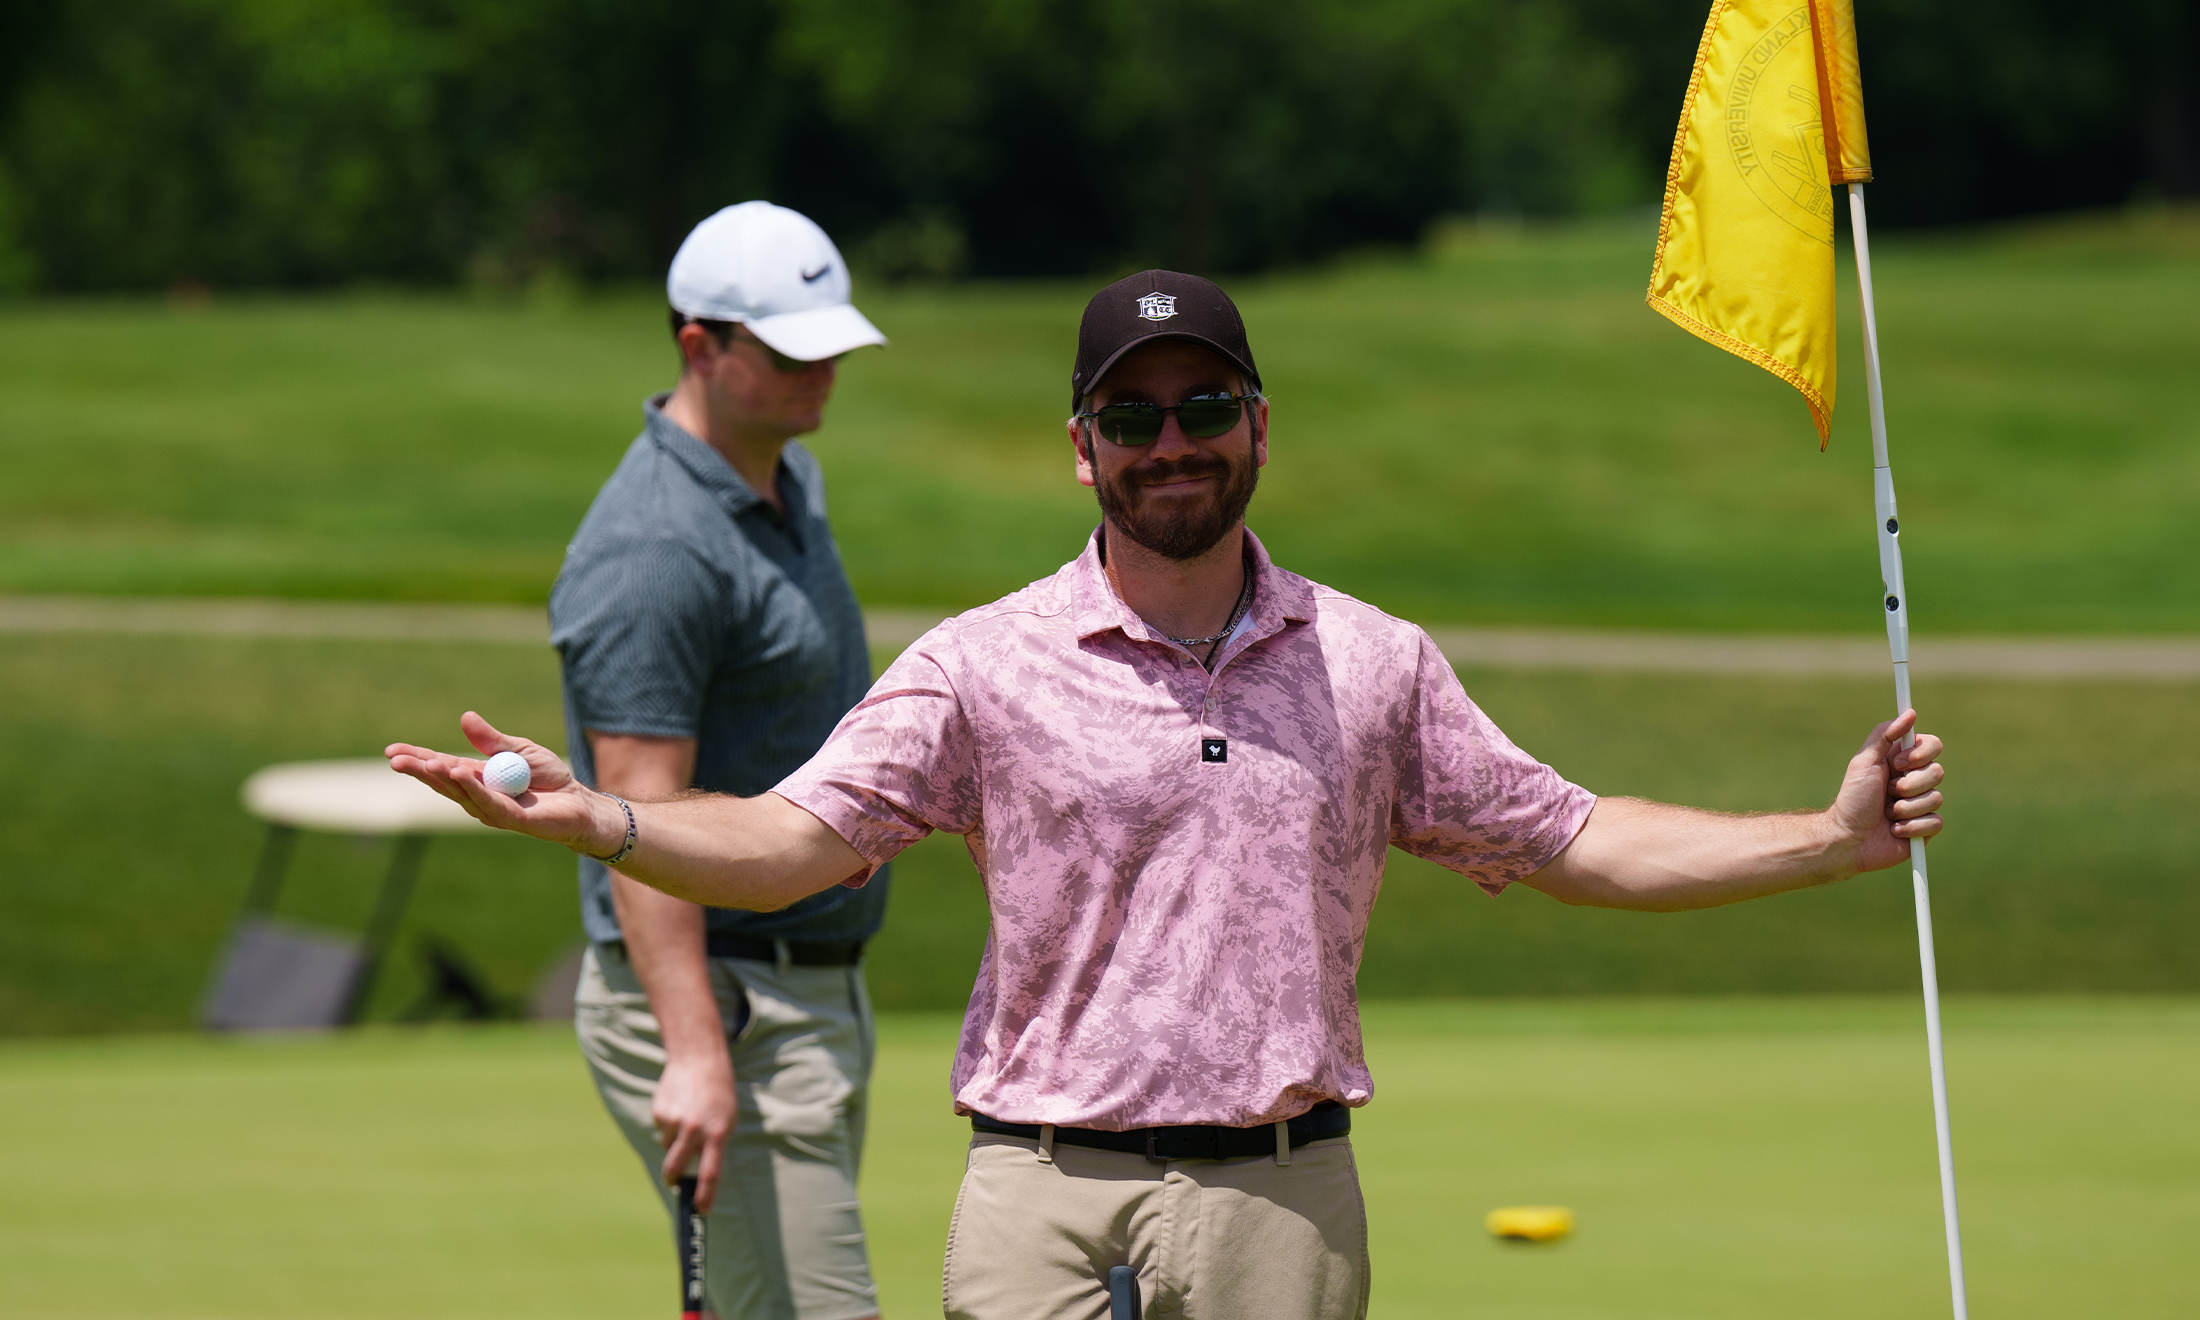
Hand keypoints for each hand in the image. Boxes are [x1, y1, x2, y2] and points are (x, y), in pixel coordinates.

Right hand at [386, 711, 619, 854]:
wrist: (578, 801)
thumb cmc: (548, 777)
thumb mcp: (519, 749)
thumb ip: (492, 739)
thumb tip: (465, 717)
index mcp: (476, 777)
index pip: (441, 766)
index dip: (417, 759)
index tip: (392, 750)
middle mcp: (478, 795)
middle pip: (443, 783)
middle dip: (419, 770)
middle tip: (395, 759)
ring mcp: (491, 809)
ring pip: (461, 794)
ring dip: (442, 778)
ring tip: (426, 762)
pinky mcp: (511, 819)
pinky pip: (488, 803)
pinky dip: (473, 789)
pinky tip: (459, 775)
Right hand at [654, 1049, 735, 1212]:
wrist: (698, 1058)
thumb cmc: (719, 1093)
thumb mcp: (727, 1118)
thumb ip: (715, 1144)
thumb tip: (699, 1172)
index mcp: (718, 1132)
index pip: (711, 1172)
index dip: (705, 1195)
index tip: (702, 1210)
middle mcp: (695, 1129)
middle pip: (676, 1167)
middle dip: (672, 1179)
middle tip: (673, 1182)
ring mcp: (675, 1120)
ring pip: (668, 1146)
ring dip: (674, 1141)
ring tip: (686, 1118)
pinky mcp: (660, 1112)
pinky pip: (662, 1129)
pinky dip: (668, 1124)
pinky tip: (678, 1106)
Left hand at [1828, 709, 1944, 874]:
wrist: (1846, 838)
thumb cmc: (1852, 798)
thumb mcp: (1864, 762)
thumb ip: (1884, 735)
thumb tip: (1910, 713)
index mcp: (1903, 762)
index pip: (1933, 745)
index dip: (1920, 754)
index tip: (1898, 763)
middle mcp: (1915, 781)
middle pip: (1937, 772)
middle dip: (1908, 785)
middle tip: (1888, 791)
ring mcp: (1922, 805)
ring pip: (1936, 798)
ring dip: (1904, 808)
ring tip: (1886, 813)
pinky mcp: (1925, 828)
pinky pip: (1935, 822)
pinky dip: (1911, 827)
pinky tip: (1894, 830)